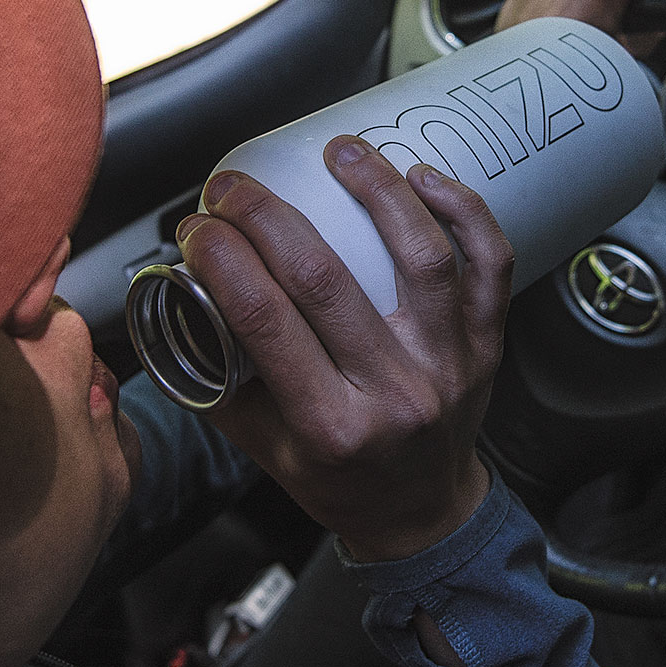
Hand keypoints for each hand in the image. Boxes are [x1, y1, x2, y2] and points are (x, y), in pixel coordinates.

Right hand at [172, 136, 513, 560]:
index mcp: (331, 426)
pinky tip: (424, 178)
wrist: (422, 515)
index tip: (196, 228)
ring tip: (338, 151)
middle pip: (325, 279)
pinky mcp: (486, 345)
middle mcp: (395, 394)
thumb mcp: (262, 449)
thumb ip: (218, 376)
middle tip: (232, 187)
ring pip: (420, 257)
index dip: (221, 259)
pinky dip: (464, 213)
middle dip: (265, 216)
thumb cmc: (339, 481)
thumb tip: (175, 293)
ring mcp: (448, 366)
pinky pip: (490, 265)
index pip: (264, 320)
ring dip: (376, 191)